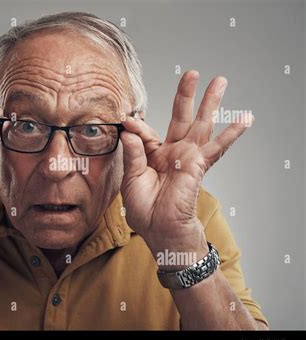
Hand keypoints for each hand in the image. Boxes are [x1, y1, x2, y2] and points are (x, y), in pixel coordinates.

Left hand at [120, 71, 252, 255]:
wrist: (162, 232)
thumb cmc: (145, 211)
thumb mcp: (131, 180)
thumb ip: (132, 154)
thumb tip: (129, 129)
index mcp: (152, 156)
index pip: (146, 133)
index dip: (137, 126)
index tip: (127, 120)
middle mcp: (172, 153)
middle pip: (180, 117)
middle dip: (185, 96)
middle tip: (191, 73)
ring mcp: (188, 157)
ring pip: (201, 124)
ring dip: (211, 103)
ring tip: (220, 81)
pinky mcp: (199, 165)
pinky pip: (218, 146)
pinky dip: (232, 132)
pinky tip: (245, 117)